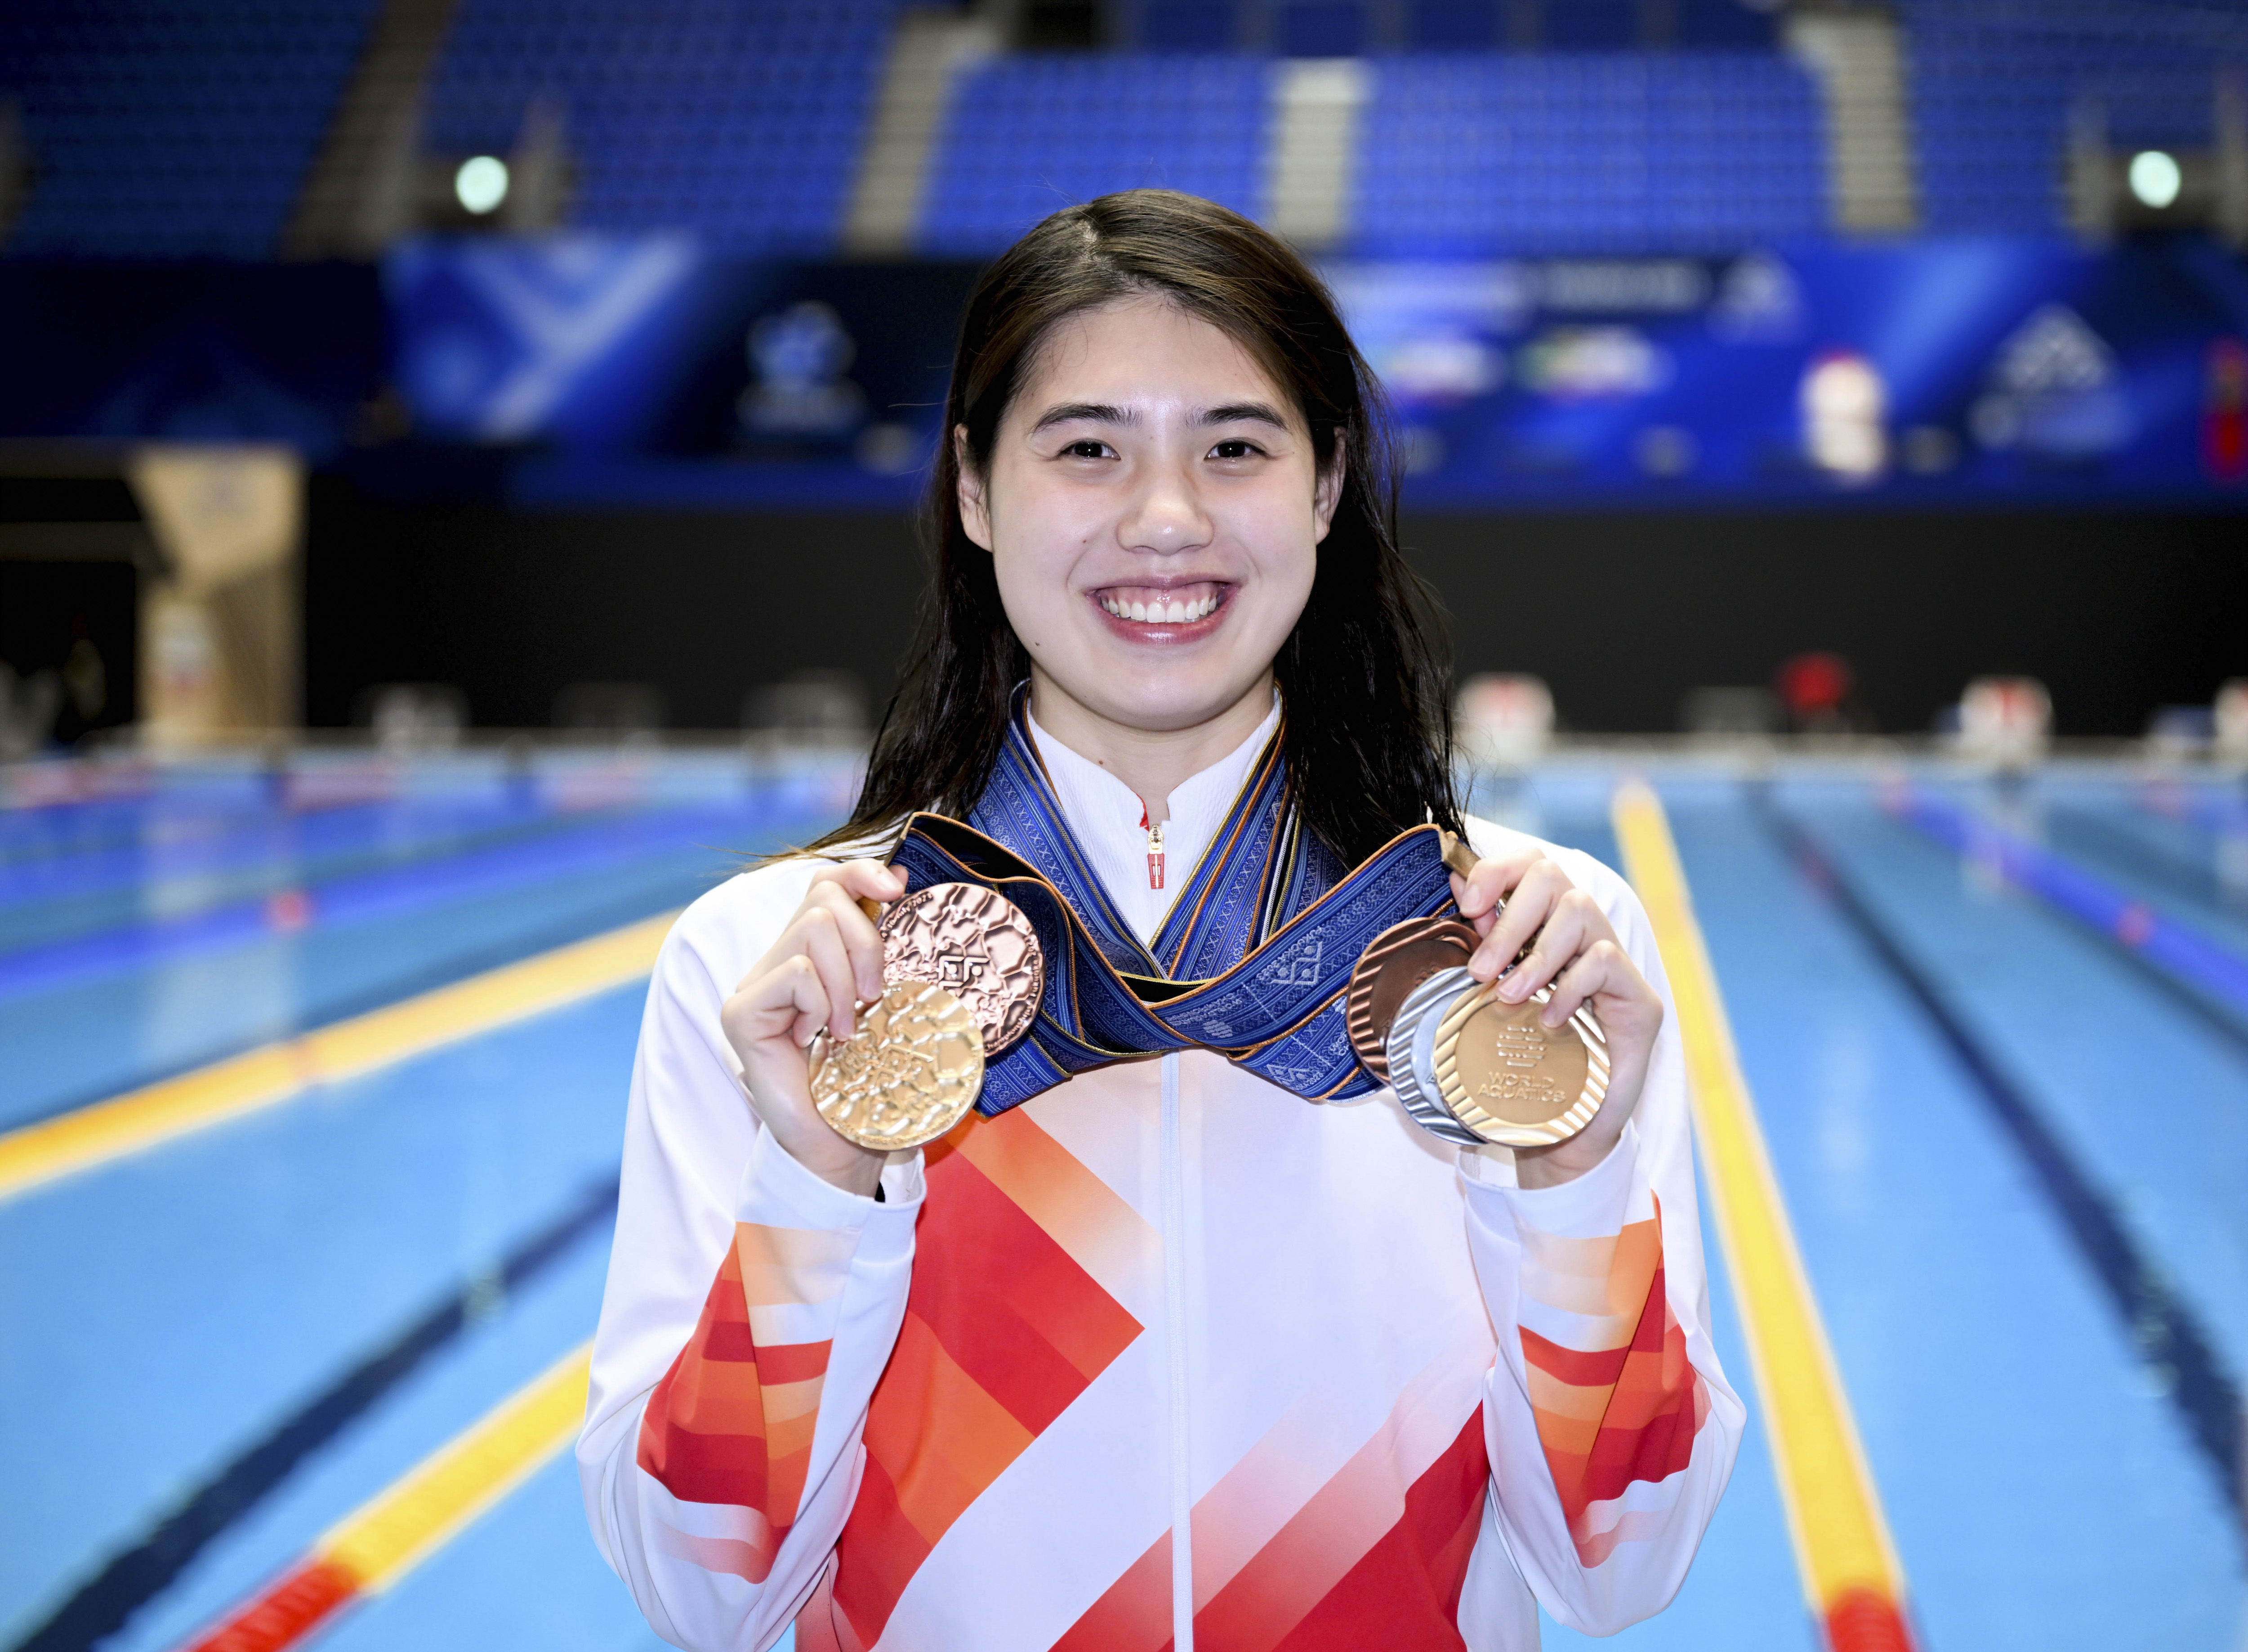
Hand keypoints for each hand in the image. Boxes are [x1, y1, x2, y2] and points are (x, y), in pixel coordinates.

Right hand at [719, 859, 904, 1195]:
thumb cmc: (867, 1078)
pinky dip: (820, 1004)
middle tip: (872, 997)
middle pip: (824, 898)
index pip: (826, 883)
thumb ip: (882, 947)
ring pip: (813, 929)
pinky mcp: (741, 1012)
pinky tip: (817, 1040)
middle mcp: (776, 962)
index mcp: (811, 955)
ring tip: (844, 1028)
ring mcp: (753, 986)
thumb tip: (897, 877)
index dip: (860, 872)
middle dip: (866, 942)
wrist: (843, 1142)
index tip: (898, 889)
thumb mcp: (886, 1001)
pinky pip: (796, 974)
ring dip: (846, 980)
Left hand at [1451, 843, 1663, 1187]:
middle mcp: (1585, 934)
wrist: (1565, 1128)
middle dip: (1510, 919)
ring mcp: (1617, 963)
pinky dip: (1569, 986)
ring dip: (1535, 954)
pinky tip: (1550, 1020)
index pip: (1532, 863)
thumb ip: (1483, 944)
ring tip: (1511, 997)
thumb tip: (1457, 887)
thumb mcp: (1492, 998)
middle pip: (1553, 876)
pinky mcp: (1640, 997)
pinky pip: (1604, 961)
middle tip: (1481, 970)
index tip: (1468, 906)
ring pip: (1580, 910)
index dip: (1498, 871)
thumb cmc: (1525, 1060)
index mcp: (1547, 926)